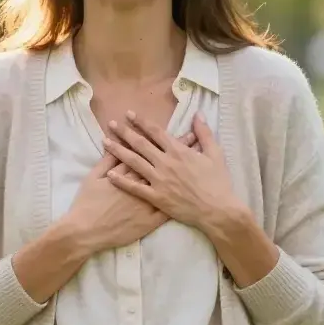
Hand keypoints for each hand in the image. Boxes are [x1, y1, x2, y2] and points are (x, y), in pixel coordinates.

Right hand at [66, 129, 198, 253]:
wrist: (87, 230)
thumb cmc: (87, 203)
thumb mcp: (93, 177)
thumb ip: (106, 161)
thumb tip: (114, 145)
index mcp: (128, 172)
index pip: (147, 151)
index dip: (160, 140)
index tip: (172, 130)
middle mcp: (141, 184)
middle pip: (162, 163)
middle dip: (176, 149)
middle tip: (190, 136)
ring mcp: (147, 203)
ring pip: (170, 184)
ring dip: (182, 171)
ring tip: (195, 161)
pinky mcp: (149, 220)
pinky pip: (168, 210)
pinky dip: (180, 200)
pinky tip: (191, 194)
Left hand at [103, 110, 244, 233]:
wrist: (217, 210)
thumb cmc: (218, 183)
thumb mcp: (216, 154)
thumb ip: (204, 133)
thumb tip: (197, 114)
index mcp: (179, 151)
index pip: (156, 132)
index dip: (141, 122)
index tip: (129, 114)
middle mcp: (165, 163)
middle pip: (140, 143)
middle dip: (125, 132)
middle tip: (111, 124)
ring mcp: (159, 180)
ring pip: (134, 162)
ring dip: (118, 150)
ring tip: (105, 141)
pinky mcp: (156, 197)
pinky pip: (134, 187)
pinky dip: (121, 180)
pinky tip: (109, 173)